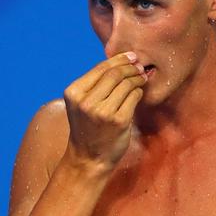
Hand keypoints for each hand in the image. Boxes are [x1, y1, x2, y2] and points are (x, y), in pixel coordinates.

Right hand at [63, 52, 147, 171]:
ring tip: (142, 77)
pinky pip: (134, 97)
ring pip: (126, 84)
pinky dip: (138, 92)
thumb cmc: (87, 129)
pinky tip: (138, 93)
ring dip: (137, 78)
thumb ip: (94, 85)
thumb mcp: (81, 104)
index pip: (100, 68)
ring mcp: (102, 112)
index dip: (119, 60)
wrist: (88, 159)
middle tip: (140, 67)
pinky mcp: (119, 121)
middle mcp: (86, 102)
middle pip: (115, 74)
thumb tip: (120, 62)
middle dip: (131, 68)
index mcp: (74, 93)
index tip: (131, 56)